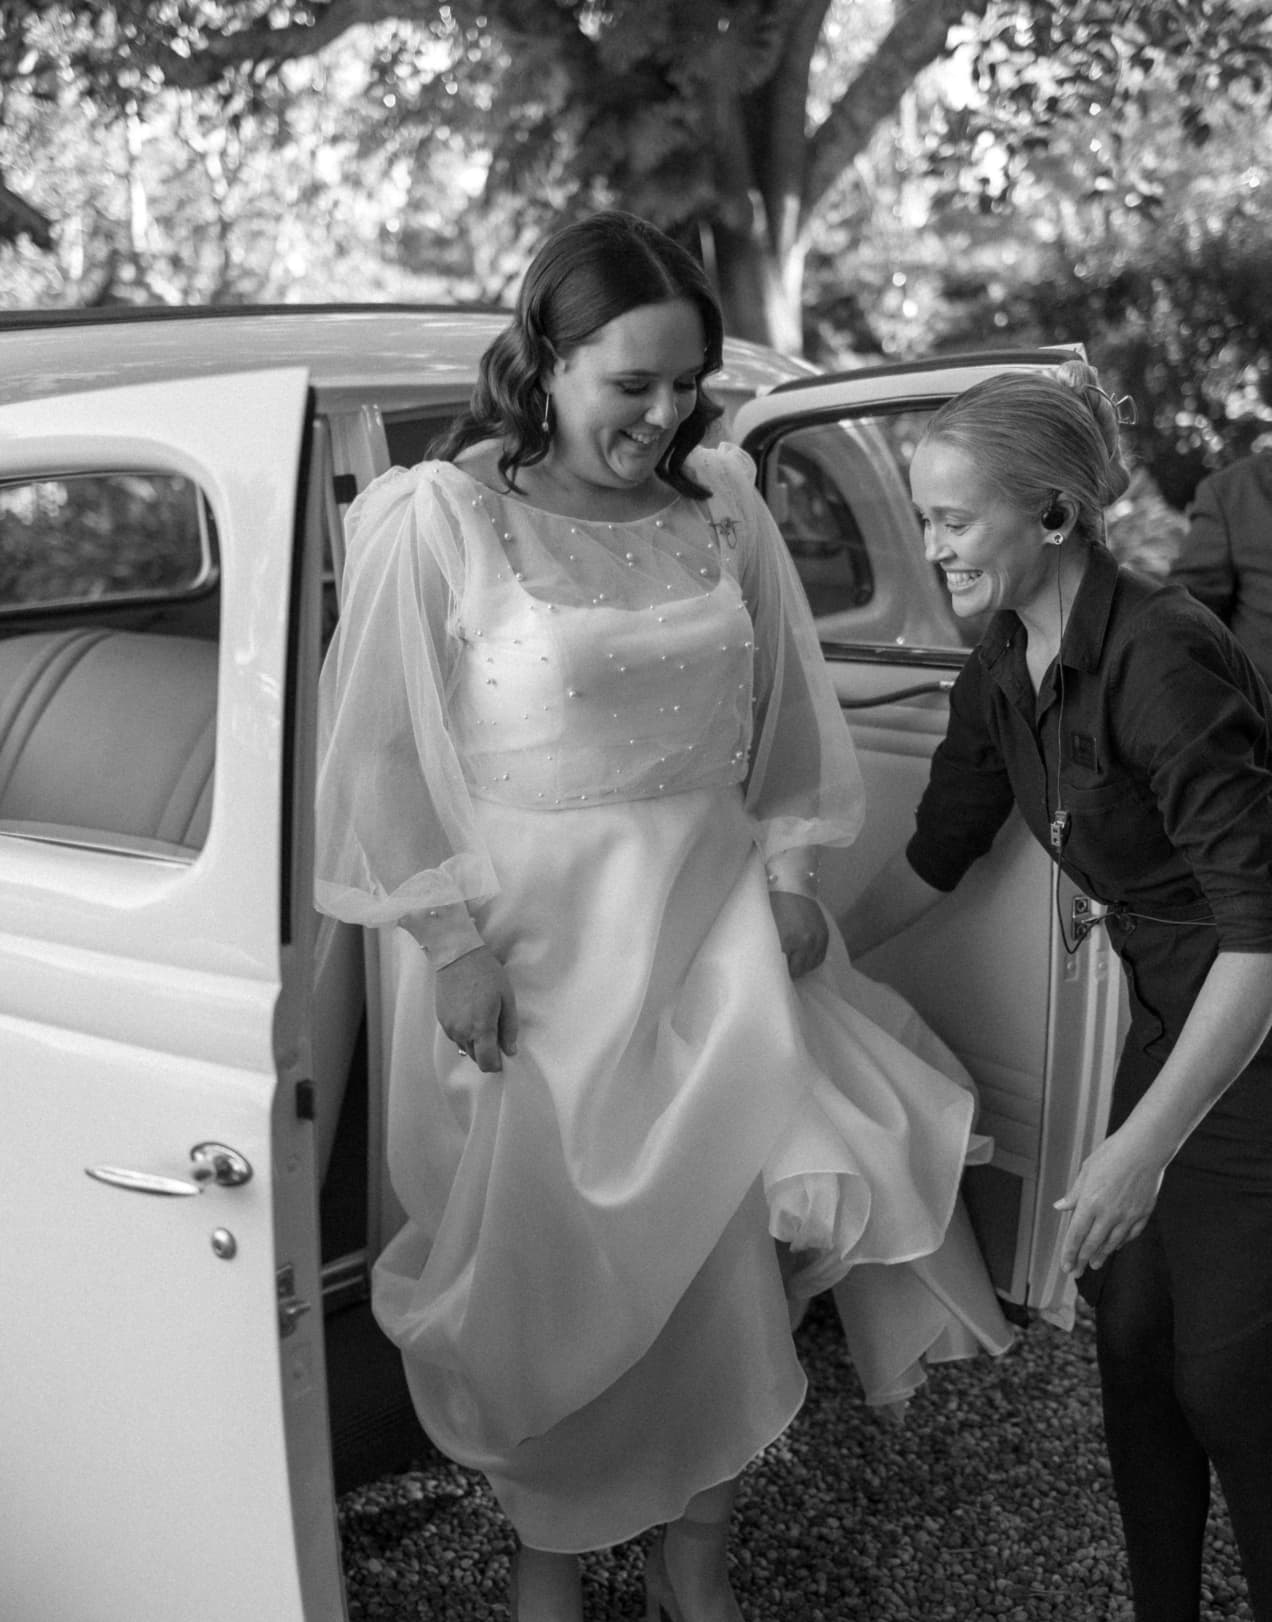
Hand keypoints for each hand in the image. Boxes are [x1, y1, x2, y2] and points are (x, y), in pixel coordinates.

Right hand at [434, 946, 518, 1072]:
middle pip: (476, 1058)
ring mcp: (449, 1027)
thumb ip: (509, 1028)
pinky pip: (455, 1037)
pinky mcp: (441, 1021)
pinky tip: (470, 1014)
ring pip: (464, 1048)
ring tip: (483, 1019)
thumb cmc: (487, 974)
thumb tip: (510, 1051)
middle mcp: (462, 1032)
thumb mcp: (507, 998)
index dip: (497, 1064)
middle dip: (487, 1052)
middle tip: (496, 1032)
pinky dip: (465, 1033)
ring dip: (475, 1043)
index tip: (504, 1056)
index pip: (487, 1063)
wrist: (457, 957)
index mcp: (481, 1028)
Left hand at [769, 890, 828, 978]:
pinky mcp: (824, 934)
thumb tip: (782, 962)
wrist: (792, 886)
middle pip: (801, 969)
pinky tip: (808, 960)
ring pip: (813, 965)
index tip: (780, 976)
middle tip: (788, 974)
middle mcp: (805, 942)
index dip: (784, 974)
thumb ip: (779, 947)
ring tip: (798, 967)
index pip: (787, 968)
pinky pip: (821, 955)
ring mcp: (817, 938)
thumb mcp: (774, 929)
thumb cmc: (777, 906)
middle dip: (794, 973)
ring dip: (805, 968)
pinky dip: (815, 960)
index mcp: (788, 941)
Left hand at [1054, 1129, 1165, 1275]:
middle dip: (1082, 1260)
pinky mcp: (1143, 1214)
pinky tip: (1116, 1247)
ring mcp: (1127, 1216)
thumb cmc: (1112, 1154)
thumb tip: (1060, 1207)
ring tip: (1094, 1264)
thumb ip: (1074, 1194)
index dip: (1069, 1253)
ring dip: (1101, 1255)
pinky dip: (1121, 1243)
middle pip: (1092, 1244)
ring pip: (1112, 1243)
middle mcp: (1108, 1214)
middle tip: (1076, 1272)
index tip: (1065, 1266)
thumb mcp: (1086, 1170)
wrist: (1145, 1148)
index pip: (1075, 1235)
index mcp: (1090, 1202)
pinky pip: (1130, 1235)